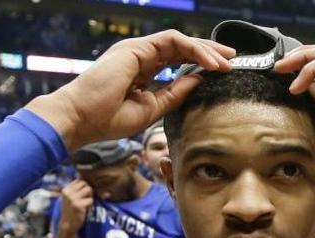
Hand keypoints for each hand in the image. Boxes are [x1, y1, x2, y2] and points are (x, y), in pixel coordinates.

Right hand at [26, 31, 234, 150]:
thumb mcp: (151, 110)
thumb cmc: (108, 119)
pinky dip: (194, 50)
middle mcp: (141, 56)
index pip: (177, 62)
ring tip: (227, 62)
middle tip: (232, 60)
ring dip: (207, 50)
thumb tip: (197, 82)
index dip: (200, 65)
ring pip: (181, 41)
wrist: (81, 119)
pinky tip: (210, 63)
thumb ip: (174, 95)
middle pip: (182, 48)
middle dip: (210, 52)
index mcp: (142, 71)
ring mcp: (138, 49)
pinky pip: (174, 42)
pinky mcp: (137, 47)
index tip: (220, 73)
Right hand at [58, 180, 93, 233]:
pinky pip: (90, 200)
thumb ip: (76, 190)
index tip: (84, 194)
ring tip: (86, 204)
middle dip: (88, 190)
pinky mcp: (78, 205)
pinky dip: (91, 205)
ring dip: (90, 196)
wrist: (67, 225)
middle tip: (87, 199)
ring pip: (89, 189)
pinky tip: (86, 209)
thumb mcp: (70, 198)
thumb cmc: (70, 211)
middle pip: (84, 183)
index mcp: (65, 190)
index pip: (79, 180)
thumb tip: (86, 181)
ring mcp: (72, 199)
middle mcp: (68, 193)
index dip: (84, 186)